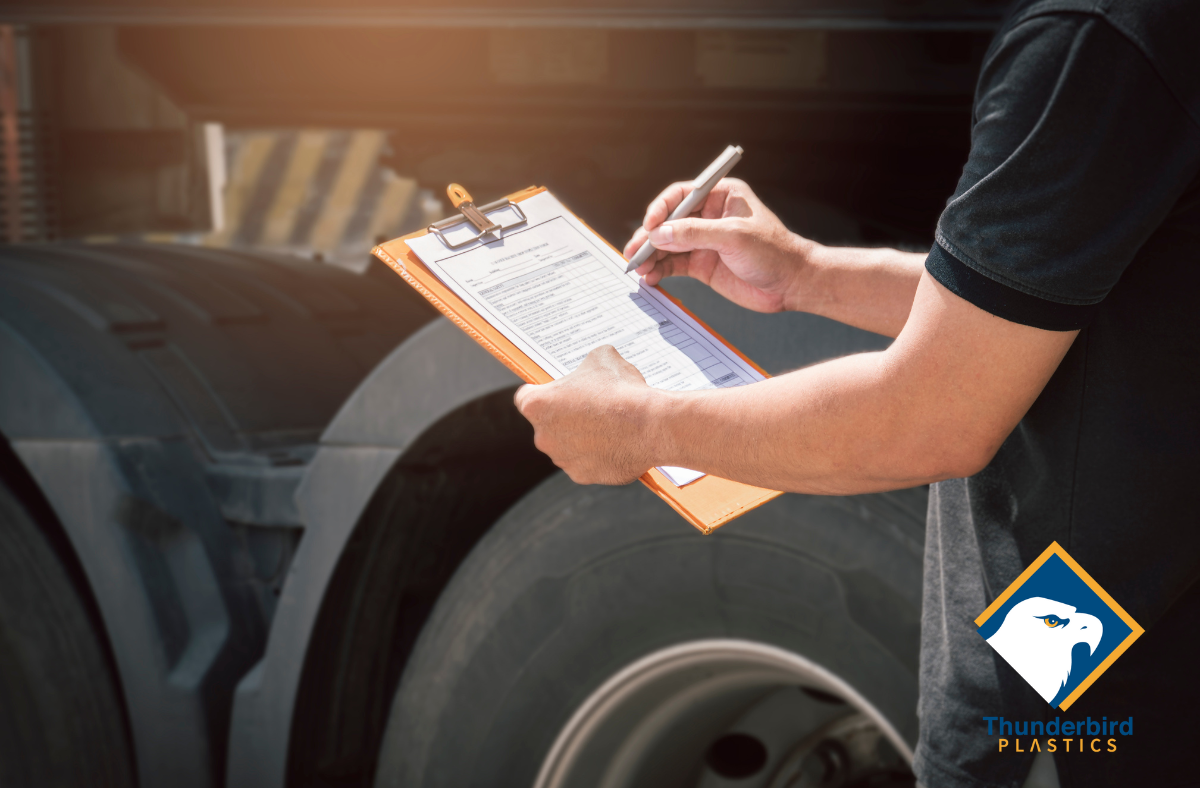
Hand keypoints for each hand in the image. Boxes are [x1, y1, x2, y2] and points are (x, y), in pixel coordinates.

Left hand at [514, 346, 657, 484]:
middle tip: (592, 406)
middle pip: (547, 424)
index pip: (526, 397)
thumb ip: (587, 364)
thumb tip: (593, 365)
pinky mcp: (582, 476)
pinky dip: (597, 455)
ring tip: (609, 424)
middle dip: (565, 416)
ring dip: (581, 437)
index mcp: (537, 405)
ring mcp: (562, 459)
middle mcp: (543, 436)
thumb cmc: (622, 391)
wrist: (650, 425)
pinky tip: (616, 442)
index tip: (558, 392)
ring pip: (566, 445)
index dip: (544, 392)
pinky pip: (585, 463)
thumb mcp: (602, 358)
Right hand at [623, 178, 810, 313]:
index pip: (681, 195)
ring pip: (667, 245)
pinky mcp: (702, 264)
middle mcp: (709, 216)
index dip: (661, 209)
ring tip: (639, 268)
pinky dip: (660, 271)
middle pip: (669, 221)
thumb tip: (659, 234)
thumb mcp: (734, 237)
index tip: (650, 227)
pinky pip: (674, 265)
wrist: (792, 284)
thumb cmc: (774, 252)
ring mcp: (704, 241)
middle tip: (634, 251)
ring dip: (651, 256)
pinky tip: (651, 278)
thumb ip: (695, 234)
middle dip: (649, 236)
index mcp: (720, 196)